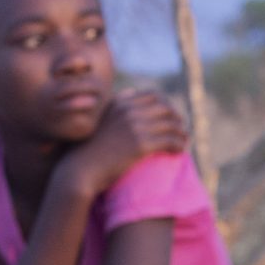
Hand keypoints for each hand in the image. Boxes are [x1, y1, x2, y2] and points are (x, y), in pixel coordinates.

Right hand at [63, 90, 189, 195]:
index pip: (153, 95)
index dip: (167, 105)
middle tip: (181, 130)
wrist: (80, 169)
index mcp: (120, 103)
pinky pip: (170, 140)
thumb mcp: (100, 122)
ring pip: (171, 124)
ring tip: (184, 142)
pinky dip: (178, 145)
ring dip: (181, 133)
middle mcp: (128, 110)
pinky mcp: (141, 144)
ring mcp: (135, 126)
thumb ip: (115, 110)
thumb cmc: (88, 150)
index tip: (171, 117)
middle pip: (165, 108)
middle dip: (177, 118)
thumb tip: (130, 98)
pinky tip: (180, 151)